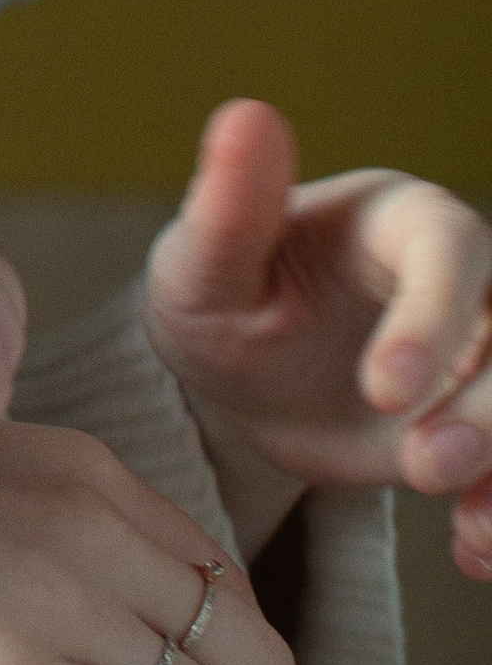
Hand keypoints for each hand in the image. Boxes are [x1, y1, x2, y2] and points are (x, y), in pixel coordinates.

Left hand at [145, 98, 491, 570]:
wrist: (233, 380)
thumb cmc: (215, 296)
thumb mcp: (200, 265)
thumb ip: (229, 205)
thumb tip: (246, 114)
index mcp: (401, 219)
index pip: (451, 252)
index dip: (434, 317)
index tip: (386, 389)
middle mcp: (462, 283)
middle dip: (488, 408)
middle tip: (425, 466)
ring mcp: (480, 357)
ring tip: (469, 530)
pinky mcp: (481, 423)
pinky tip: (472, 551)